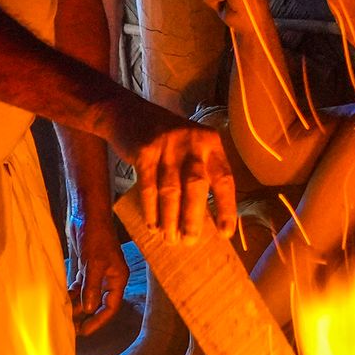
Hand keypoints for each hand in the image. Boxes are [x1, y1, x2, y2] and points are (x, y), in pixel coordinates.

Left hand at [68, 211, 126, 336]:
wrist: (87, 213)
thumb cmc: (96, 235)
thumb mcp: (93, 263)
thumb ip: (91, 287)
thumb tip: (87, 310)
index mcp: (117, 279)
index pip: (109, 307)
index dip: (97, 321)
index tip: (84, 331)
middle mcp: (108, 278)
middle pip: (97, 304)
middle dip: (85, 316)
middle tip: (70, 328)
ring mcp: (96, 272)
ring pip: (86, 296)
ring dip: (76, 306)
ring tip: (63, 317)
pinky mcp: (84, 266)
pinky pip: (79, 286)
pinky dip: (71, 294)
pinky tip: (62, 301)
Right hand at [125, 117, 235, 243]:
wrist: (127, 113)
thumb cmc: (166, 140)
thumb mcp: (191, 145)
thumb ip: (202, 172)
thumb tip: (207, 219)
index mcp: (211, 143)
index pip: (224, 178)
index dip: (226, 208)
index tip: (225, 233)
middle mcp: (192, 142)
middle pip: (196, 186)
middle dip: (193, 218)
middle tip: (189, 241)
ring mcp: (167, 145)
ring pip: (171, 190)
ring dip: (170, 219)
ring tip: (170, 239)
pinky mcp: (144, 151)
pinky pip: (149, 187)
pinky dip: (150, 209)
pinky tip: (152, 225)